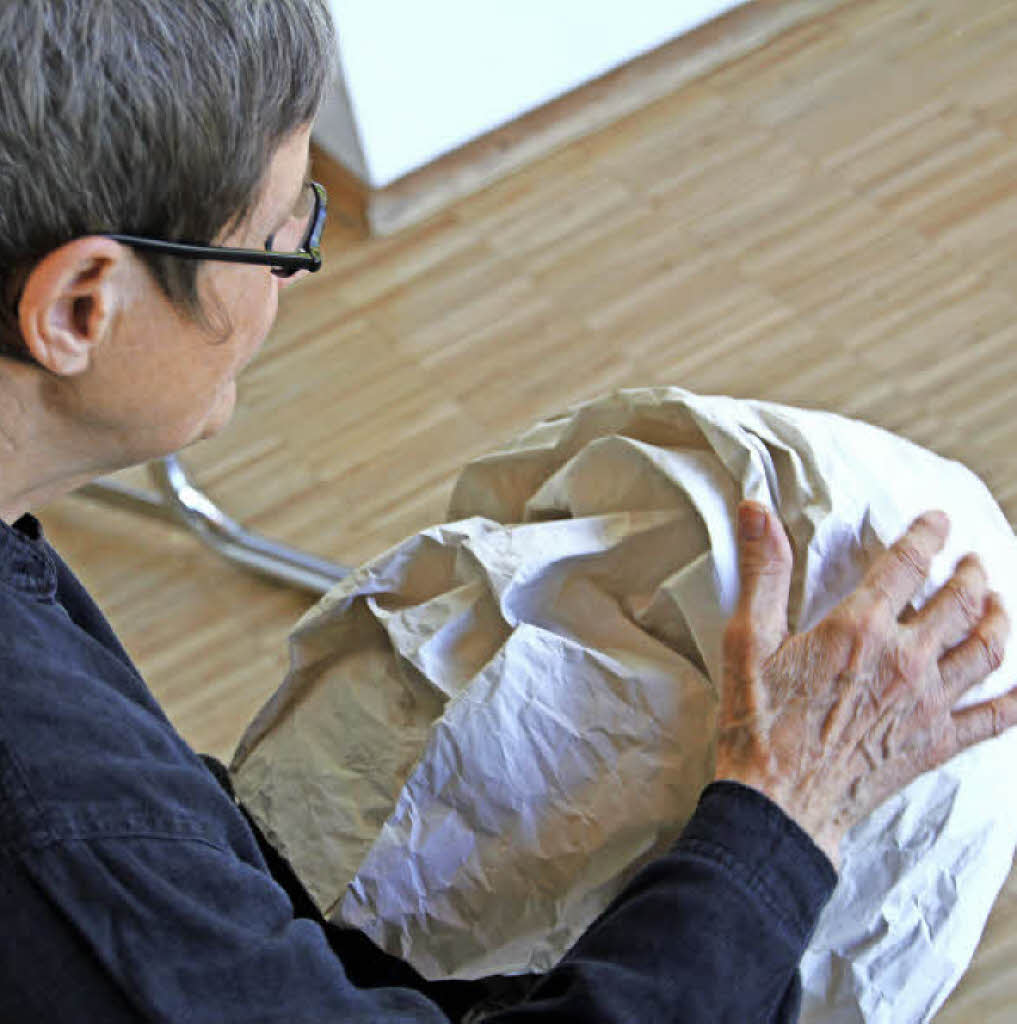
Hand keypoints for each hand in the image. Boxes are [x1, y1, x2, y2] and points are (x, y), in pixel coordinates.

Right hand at [715, 501, 1016, 868]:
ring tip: (996, 602)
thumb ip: (763, 571)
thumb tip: (758, 511)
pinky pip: (997, 717)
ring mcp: (928, 703)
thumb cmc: (759, 722)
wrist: (780, 803)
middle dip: (972, 573)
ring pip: (988, 649)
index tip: (937, 521)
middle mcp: (907, 659)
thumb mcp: (748, 639)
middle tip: (972, 561)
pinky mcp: (937, 743)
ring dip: (998, 617)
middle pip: (961, 601)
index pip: (908, 563)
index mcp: (861, 628)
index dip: (927, 534)